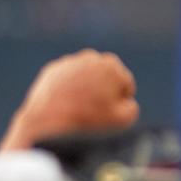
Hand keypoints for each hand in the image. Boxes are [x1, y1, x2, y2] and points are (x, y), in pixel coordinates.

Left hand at [2, 50, 138, 149]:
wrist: (49, 123)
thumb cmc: (89, 122)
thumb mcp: (122, 120)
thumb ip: (131, 107)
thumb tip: (125, 101)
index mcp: (112, 65)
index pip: (125, 86)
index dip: (118, 104)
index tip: (106, 114)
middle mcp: (90, 57)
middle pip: (104, 78)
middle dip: (102, 92)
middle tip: (92, 112)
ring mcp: (69, 62)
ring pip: (84, 78)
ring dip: (84, 90)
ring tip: (77, 109)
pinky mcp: (52, 70)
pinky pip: (66, 82)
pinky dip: (66, 91)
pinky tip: (63, 105)